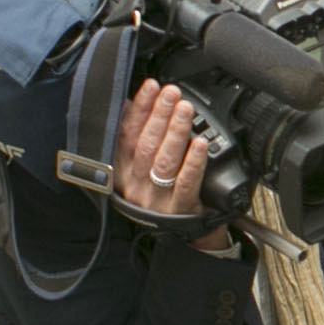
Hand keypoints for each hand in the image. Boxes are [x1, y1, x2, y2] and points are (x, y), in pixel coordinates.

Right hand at [113, 78, 214, 232]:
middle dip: (159, 115)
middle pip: (146, 146)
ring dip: (175, 132)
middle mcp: (137, 185)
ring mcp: (157, 200)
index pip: (127, 135)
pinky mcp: (179, 211)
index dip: (139, 109)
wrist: (181, 238)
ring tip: (185, 109)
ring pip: (164, 162)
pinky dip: (192, 163)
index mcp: (124, 172)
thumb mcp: (141, 168)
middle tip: (172, 93)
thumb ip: (136, 136)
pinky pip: (186, 184)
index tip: (151, 87)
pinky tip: (199, 145)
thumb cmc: (161, 195)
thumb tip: (131, 103)